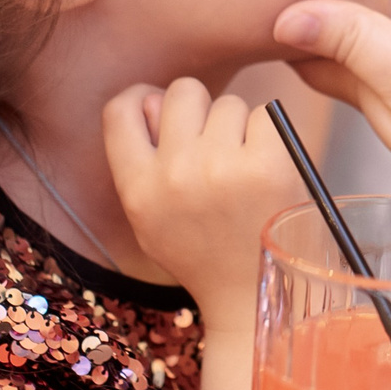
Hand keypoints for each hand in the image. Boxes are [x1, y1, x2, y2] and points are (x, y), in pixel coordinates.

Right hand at [102, 79, 304, 321]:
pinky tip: (268, 170)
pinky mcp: (266, 166)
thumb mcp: (152, 218)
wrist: (249, 296)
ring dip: (240, 128)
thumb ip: (143, 160)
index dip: (141, 97)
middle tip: (216, 148)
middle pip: (184, 93)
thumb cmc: (202, 251)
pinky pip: (266, 115)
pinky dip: (271, 136)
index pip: (119, 110)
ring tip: (243, 172)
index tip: (159, 107)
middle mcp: (174, 174)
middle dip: (202, 111)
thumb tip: (152, 97)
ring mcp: (220, 168)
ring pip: (230, 104)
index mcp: (137, 189)